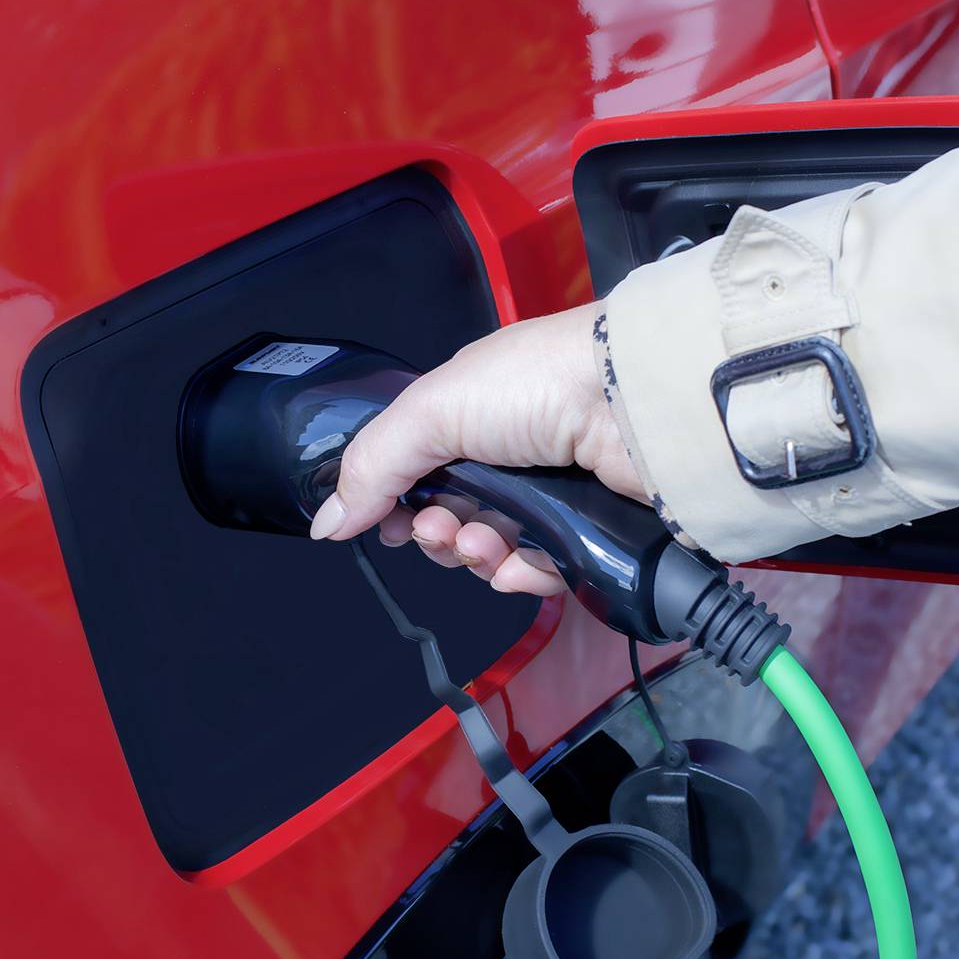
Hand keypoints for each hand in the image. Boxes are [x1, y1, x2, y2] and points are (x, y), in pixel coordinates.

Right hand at [308, 303, 646, 594]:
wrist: (634, 400)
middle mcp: (508, 455)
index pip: (417, 476)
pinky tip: (521, 564)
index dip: (395, 506)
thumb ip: (371, 467)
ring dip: (477, 558)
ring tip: (486, 542)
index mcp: (468, 416)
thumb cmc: (535, 384)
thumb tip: (324, 523)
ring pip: (492, 553)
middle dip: (437, 536)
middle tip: (443, 529)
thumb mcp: (431, 412)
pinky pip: (541, 572)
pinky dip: (524, 574)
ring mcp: (550, 493)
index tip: (388, 523)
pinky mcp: (588, 529)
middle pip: (450, 522)